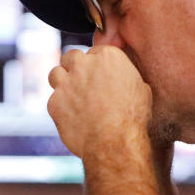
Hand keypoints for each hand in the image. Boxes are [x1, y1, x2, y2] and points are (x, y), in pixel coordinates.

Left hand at [46, 45, 152, 159]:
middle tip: (83, 83)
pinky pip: (53, 99)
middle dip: (75, 67)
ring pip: (56, 73)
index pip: (95, 52)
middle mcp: (83, 64)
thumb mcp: (141, 89)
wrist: (114, 142)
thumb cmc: (133, 117)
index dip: (96, 66)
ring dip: (62, 82)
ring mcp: (65, 82)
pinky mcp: (54, 101)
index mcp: (108, 56)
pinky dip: (60, 107)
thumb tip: (123, 80)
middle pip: (72, 57)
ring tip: (72, 96)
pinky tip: (71, 117)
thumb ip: (126, 77)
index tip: (99, 76)